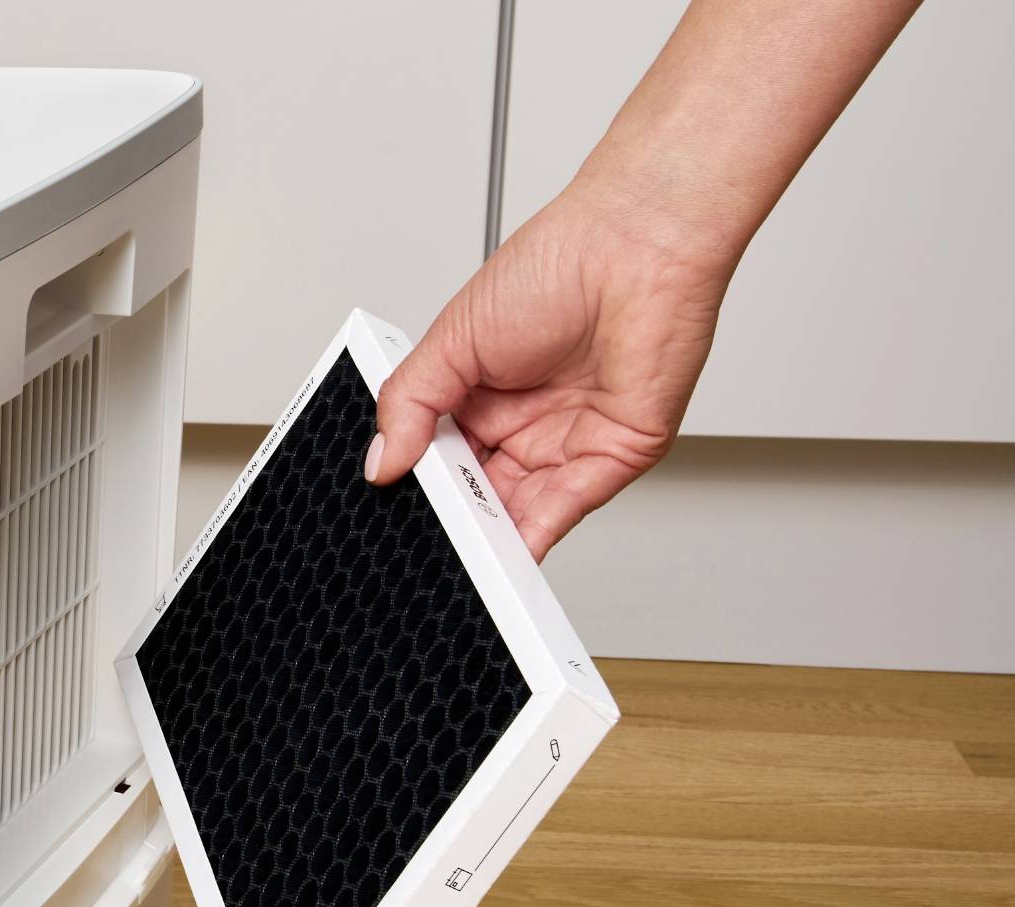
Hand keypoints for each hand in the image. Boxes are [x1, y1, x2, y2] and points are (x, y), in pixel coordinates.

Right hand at [366, 181, 731, 560]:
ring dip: (486, 536)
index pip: (439, 457)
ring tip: (451, 549)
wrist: (635, 246)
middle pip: (476, 491)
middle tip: (419, 530)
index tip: (390, 503)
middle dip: (449, 517)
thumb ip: (408, 404)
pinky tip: (499, 552)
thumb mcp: (451, 338)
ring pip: (517, 510)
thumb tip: (379, 462)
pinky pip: (565, 509)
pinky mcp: (613, 456)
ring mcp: (569, 441)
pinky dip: (531, 537)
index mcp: (480, 393)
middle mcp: (525, 421)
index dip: (416, 482)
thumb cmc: (558, 264)